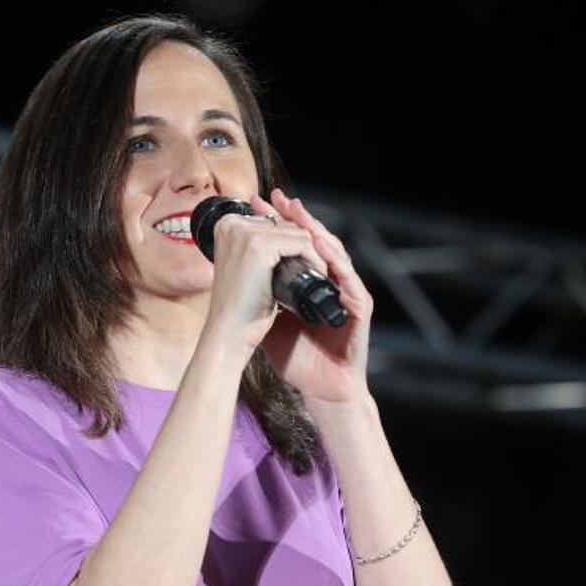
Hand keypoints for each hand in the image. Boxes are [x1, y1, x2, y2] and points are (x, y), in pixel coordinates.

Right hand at [201, 197, 327, 356]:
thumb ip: (262, 248)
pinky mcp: (260, 245)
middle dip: (302, 249)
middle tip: (307, 273)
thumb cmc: (239, 308)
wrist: (229, 333)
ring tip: (310, 277)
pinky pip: (303, 242)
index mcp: (227, 225)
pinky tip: (314, 276)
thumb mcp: (249, 268)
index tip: (299, 263)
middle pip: (287, 224)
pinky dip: (314, 260)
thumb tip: (289, 234)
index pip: (274, 221)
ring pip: (298, 232)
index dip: (291, 244)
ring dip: (311, 255)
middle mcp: (233, 223)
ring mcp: (245, 232)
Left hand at [250, 188, 374, 404]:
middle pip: (316, 241)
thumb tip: (225, 275)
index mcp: (310, 284)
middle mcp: (331, 283)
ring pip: (335, 253)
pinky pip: (349, 279)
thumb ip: (256, 298)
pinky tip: (321, 247)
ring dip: (316, 231)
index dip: (279, 223)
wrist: (321, 388)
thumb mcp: (268, 322)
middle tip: (276, 197)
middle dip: (296, 217)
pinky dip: (335, 262)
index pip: (296, 245)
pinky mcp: (360, 308)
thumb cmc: (297, 360)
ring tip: (298, 213)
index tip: (256, 204)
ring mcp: (347, 293)